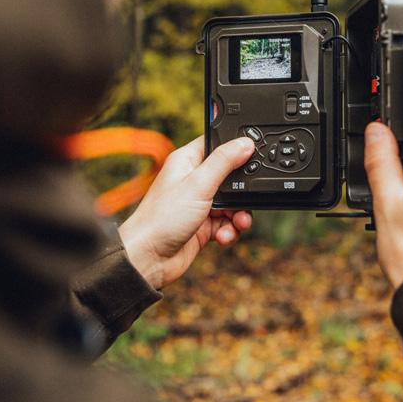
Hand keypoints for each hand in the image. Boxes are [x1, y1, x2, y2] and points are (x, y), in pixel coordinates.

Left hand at [119, 135, 254, 289]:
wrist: (149, 258)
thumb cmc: (162, 218)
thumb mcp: (198, 184)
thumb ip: (224, 162)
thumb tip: (245, 143)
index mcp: (187, 162)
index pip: (216, 144)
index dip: (235, 148)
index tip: (252, 154)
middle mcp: (193, 181)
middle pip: (230, 177)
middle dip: (242, 191)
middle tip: (245, 199)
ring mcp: (199, 204)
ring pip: (232, 203)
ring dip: (239, 215)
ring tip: (237, 223)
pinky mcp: (203, 225)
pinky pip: (227, 223)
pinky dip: (230, 230)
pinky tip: (223, 236)